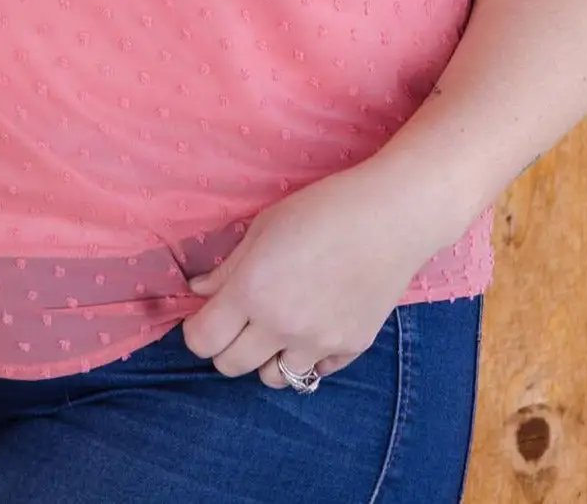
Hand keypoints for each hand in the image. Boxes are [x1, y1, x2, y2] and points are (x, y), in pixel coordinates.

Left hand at [178, 157, 455, 387]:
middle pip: (230, 366)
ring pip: (273, 379)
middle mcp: (281, 327)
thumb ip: (228, 267)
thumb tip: (199, 292)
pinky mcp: (350, 349)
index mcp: (252, 291)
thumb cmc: (321, 209)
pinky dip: (307, 356)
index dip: (196, 331)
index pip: (202, 341)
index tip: (204, 316)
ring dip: (266, 358)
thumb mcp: (264, 227)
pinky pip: (316, 372)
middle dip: (225, 346)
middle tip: (237, 319)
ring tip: (277, 326)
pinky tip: (314, 324)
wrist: (391, 217)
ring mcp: (318, 344)